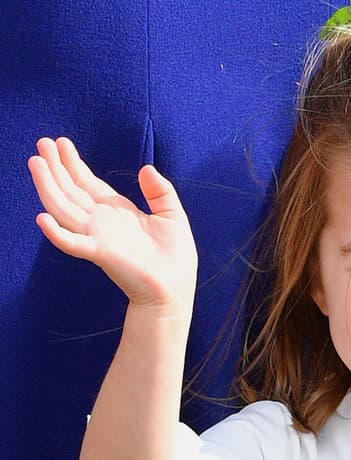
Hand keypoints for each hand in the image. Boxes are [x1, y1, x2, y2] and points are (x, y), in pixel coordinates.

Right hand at [29, 137, 197, 310]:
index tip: (60, 143)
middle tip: (41, 142)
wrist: (175, 287)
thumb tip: (146, 168)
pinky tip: (42, 218)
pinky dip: (56, 233)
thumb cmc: (175, 256)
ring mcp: (98, 237)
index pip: (88, 183)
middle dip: (56, 167)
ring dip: (48, 187)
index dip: (73, 164)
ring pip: (64, 209)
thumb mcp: (172, 215)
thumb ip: (160, 192)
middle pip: (71, 190)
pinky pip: (72, 243)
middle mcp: (102, 222)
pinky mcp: (100, 253)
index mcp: (117, 211)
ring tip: (36, 163)